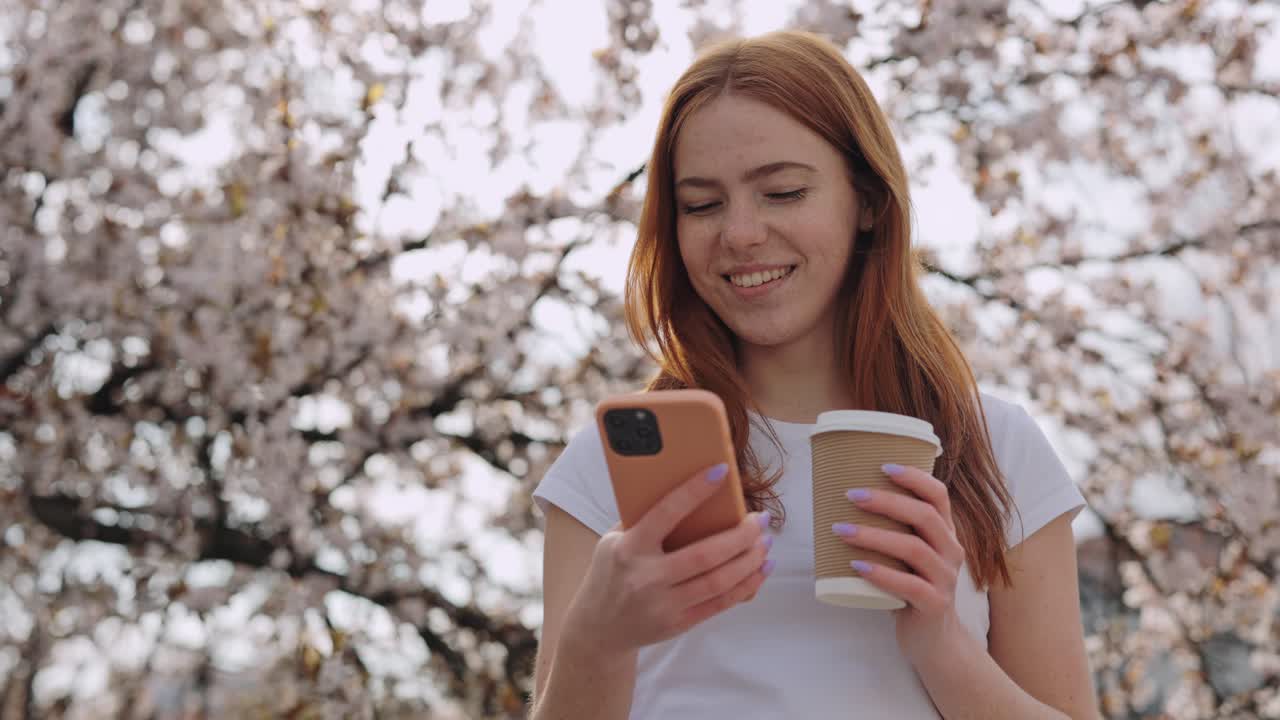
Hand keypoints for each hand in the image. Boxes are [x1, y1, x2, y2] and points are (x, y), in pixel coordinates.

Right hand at [564, 463, 773, 658]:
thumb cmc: (611, 573)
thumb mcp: (612, 541)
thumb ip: (642, 519)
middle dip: (741, 535)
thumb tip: (684, 488)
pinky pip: (720, 603)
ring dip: (749, 560)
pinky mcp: (678, 623)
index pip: (666, 513)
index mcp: (629, 548)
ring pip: (718, 581)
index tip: (721, 471)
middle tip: (761, 520)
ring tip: (766, 543)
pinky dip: (745, 585)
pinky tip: (760, 569)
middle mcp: (647, 577)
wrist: (598, 628)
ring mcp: (663, 604)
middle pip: (705, 554)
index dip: (695, 491)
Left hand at [833, 463, 966, 662]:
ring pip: (914, 549)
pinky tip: (857, 566)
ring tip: (840, 530)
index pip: (938, 496)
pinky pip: (909, 586)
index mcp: (945, 533)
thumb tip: (842, 498)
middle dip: (887, 501)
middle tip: (851, 494)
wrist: (933, 640)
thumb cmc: (910, 588)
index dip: (914, 477)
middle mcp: (951, 551)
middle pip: (925, 516)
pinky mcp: (934, 605)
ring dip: (874, 536)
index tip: (882, 465)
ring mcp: (945, 579)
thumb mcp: (907, 555)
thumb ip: (891, 530)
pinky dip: (881, 574)